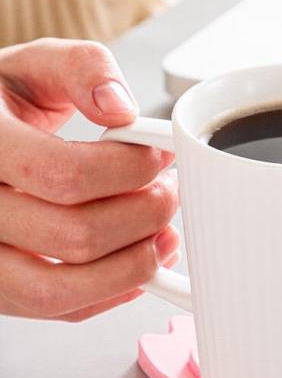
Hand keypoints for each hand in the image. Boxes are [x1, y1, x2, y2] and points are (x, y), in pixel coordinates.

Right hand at [0, 38, 179, 321]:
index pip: (63, 174)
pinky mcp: (1, 289)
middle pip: (73, 237)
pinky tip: (139, 262)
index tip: (160, 157)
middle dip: (142, 217)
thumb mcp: (34, 67)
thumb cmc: (3, 107)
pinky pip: (59, 309)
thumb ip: (81, 69)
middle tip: (169, 194)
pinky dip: (112, 293)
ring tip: (165, 235)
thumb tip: (121, 107)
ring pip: (61, 291)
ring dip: (132, 267)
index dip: (128, 171)